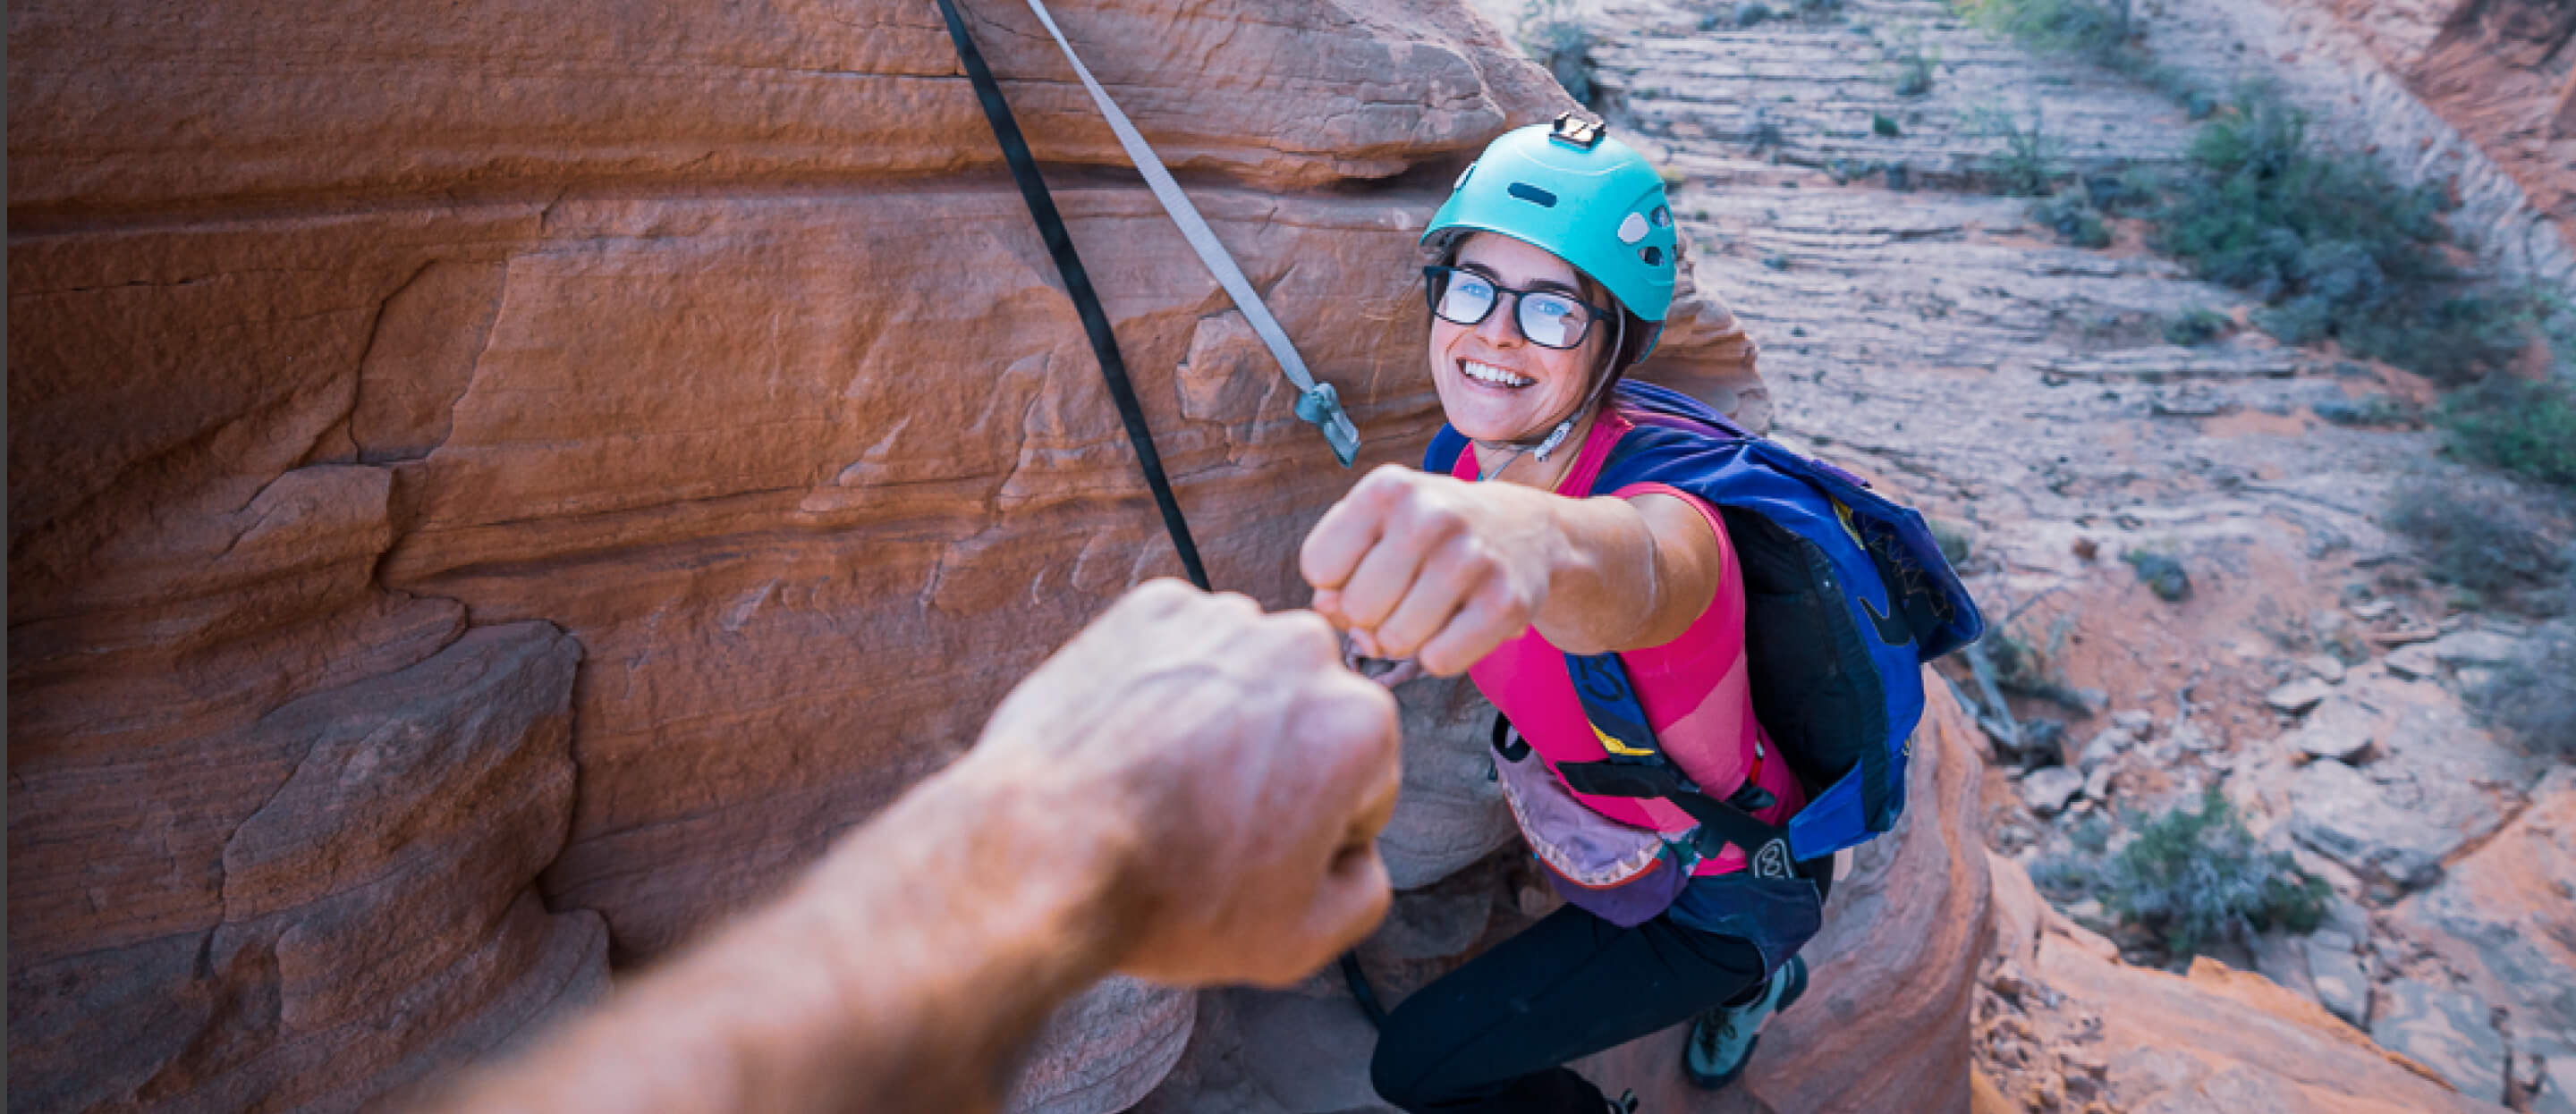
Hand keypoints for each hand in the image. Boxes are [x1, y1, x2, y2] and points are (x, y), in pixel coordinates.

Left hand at [962, 580, 1400, 986]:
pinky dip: (1163, 685)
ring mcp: (1222, 620)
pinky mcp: (1152, 609)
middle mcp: (1303, 650)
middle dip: (1276, 760)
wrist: (1041, 848)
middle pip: (1307, 716)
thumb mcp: (1300, 941)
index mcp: (1358, 724)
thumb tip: (1357, 853)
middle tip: (1209, 818)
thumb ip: (1364, 891)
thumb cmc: (1165, 896)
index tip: (1258, 849)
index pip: (1362, 782)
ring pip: (1244, 675)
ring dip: (1220, 717)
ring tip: (1162, 781)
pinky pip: (1180, 648)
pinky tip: (1132, 740)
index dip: (1314, 832)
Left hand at [1301, 464, 1555, 676]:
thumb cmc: (1432, 534)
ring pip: (1395, 641)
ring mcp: (1473, 557)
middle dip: (1370, 617)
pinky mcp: (1507, 602)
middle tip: (1403, 594)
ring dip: (1405, 639)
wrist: (1527, 530)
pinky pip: (1439, 662)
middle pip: (1356, 609)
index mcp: (1388, 487)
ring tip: (1430, 608)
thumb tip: (1329, 610)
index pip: (1318, 566)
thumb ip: (1334, 568)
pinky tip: (1458, 624)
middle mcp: (1430, 514)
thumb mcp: (1378, 527)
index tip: (1368, 567)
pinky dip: (1441, 655)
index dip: (1336, 581)